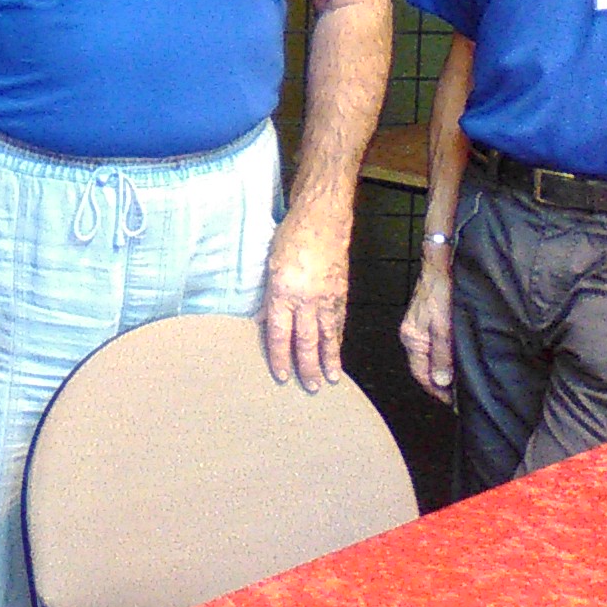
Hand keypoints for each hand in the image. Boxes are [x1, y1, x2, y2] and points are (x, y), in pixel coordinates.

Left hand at [261, 202, 349, 391]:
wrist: (322, 219)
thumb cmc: (290, 237)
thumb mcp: (269, 264)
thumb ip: (268, 296)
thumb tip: (265, 320)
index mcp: (283, 293)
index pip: (280, 334)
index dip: (280, 357)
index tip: (282, 376)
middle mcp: (306, 300)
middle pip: (306, 341)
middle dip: (308, 367)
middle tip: (310, 388)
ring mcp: (327, 297)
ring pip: (328, 335)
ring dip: (329, 359)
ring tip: (330, 379)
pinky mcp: (341, 291)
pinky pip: (338, 321)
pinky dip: (338, 338)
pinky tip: (337, 349)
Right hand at [397, 258, 455, 405]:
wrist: (440, 264)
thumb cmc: (441, 291)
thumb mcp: (444, 326)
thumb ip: (443, 354)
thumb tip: (442, 382)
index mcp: (412, 338)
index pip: (421, 374)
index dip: (436, 390)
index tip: (452, 403)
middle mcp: (411, 335)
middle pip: (424, 368)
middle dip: (440, 384)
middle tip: (459, 397)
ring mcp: (417, 328)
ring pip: (429, 358)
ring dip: (443, 371)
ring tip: (460, 382)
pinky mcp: (426, 321)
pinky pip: (432, 347)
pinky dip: (443, 357)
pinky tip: (455, 360)